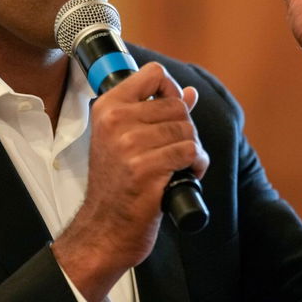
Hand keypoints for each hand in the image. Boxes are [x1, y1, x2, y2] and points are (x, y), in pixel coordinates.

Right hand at [52, 63, 206, 301]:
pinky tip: (186, 174)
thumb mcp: (124, 140)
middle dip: (186, 127)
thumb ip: (156, 112)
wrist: (105, 227)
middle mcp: (115, 122)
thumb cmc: (117, 184)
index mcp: (107, 108)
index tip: (171, 110)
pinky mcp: (146, 169)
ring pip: (186, 129)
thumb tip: (190, 93)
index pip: (153, 73)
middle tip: (177, 148)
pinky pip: (189, 152)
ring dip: (193, 148)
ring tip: (181, 163)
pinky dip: (196, 164)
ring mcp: (129, 146)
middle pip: (177, 104)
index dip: (170, 89)